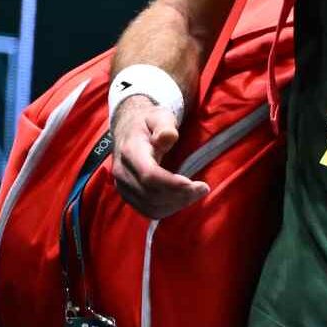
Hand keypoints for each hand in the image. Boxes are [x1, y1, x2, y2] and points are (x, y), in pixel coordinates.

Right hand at [110, 97, 208, 218]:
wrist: (128, 128)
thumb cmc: (149, 122)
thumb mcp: (159, 116)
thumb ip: (164, 126)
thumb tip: (168, 137)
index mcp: (131, 151)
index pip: (149, 176)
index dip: (173, 184)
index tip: (198, 185)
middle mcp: (123, 172)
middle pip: (151, 195)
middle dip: (181, 196)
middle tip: (203, 188)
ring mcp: (123, 186)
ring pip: (149, 207)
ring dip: (176, 205)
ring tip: (196, 194)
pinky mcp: (128, 195)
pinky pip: (147, 210)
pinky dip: (167, 209)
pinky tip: (183, 199)